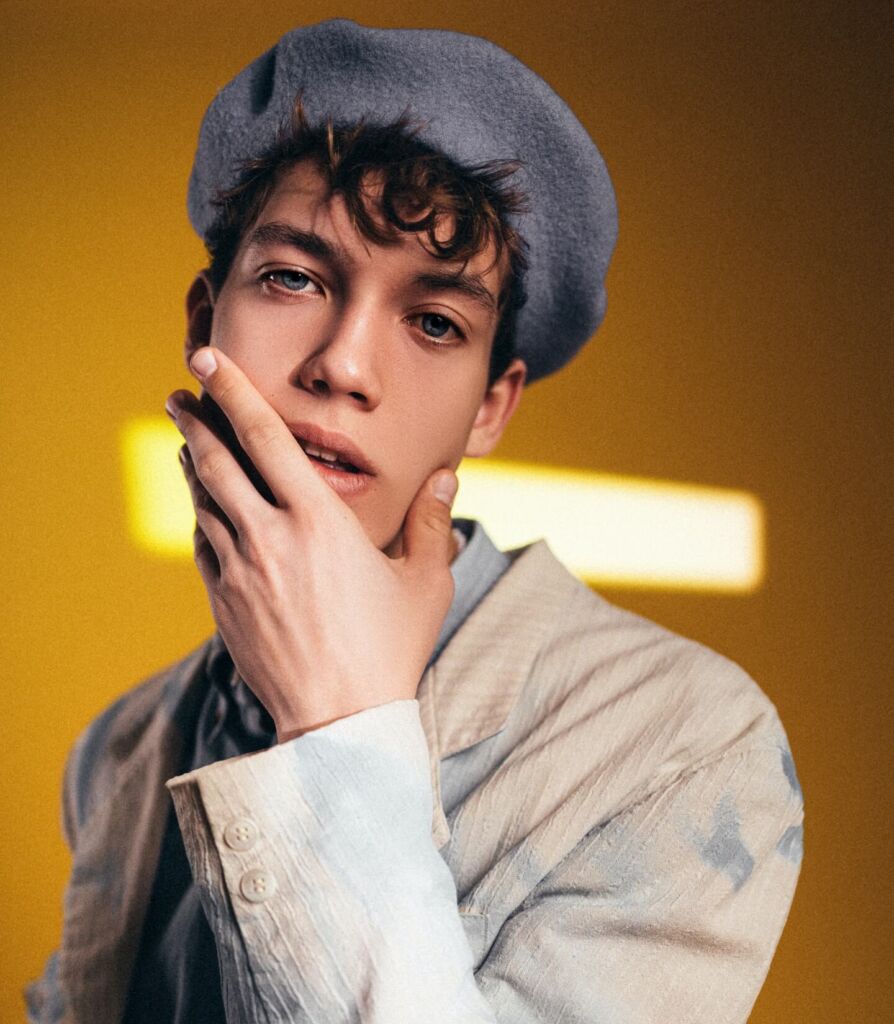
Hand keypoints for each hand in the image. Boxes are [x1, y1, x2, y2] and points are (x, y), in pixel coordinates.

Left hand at [165, 346, 457, 741]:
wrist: (339, 722)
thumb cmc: (390, 648)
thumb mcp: (423, 581)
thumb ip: (431, 522)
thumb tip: (446, 478)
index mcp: (318, 520)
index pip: (266, 437)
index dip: (234, 390)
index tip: (208, 359)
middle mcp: (269, 536)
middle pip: (217, 461)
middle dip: (196, 419)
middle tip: (180, 392)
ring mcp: (239, 571)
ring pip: (204, 501)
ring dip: (192, 463)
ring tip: (187, 439)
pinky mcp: (223, 604)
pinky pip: (203, 545)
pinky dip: (201, 516)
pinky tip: (204, 507)